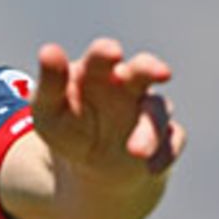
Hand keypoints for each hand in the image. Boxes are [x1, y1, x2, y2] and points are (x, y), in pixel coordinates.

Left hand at [31, 38, 186, 183]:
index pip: (102, 56)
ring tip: (135, 152)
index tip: (111, 53)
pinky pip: (171, 144)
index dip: (106, 53)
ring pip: (158, 111)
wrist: (90, 166)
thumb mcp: (48, 109)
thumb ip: (49, 83)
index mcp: (97, 71)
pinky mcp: (164, 139)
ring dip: (149, 131)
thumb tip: (49, 50)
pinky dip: (163, 155)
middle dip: (150, 69)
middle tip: (160, 72)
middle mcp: (129, 84)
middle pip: (143, 69)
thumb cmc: (66, 126)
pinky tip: (151, 168)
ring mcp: (148, 111)